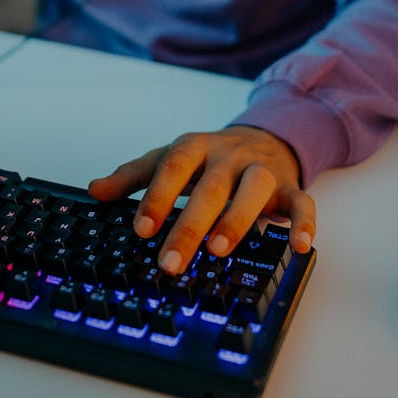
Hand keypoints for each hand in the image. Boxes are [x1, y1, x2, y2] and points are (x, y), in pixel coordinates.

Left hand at [88, 126, 314, 274]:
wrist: (263, 137)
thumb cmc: (210, 158)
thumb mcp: (169, 158)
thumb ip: (134, 176)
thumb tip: (95, 191)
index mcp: (196, 147)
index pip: (174, 166)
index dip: (157, 196)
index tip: (141, 229)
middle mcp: (228, 156)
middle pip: (209, 188)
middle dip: (189, 225)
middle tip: (170, 260)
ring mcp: (260, 170)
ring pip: (252, 190)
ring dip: (237, 219)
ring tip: (218, 249)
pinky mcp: (289, 186)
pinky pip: (301, 202)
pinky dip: (303, 222)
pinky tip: (298, 245)